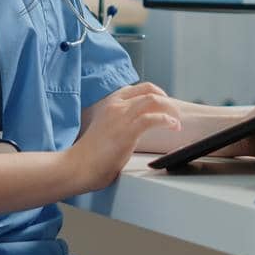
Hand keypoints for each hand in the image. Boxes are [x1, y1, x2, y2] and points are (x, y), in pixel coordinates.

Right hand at [66, 82, 180, 191]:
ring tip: (176, 121)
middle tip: (174, 112)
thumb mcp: (106, 128)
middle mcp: (116, 105)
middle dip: (166, 100)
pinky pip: (154, 118)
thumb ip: (119, 122)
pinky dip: (167, 121)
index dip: (156, 93)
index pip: (138, 88)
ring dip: (170, 109)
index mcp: (110, 103)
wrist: (77, 166)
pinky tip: (173, 126)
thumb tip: (137, 126)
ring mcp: (122, 116)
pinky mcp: (128, 130)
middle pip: (149, 90)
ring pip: (154, 100)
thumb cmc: (90, 154)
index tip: (164, 104)